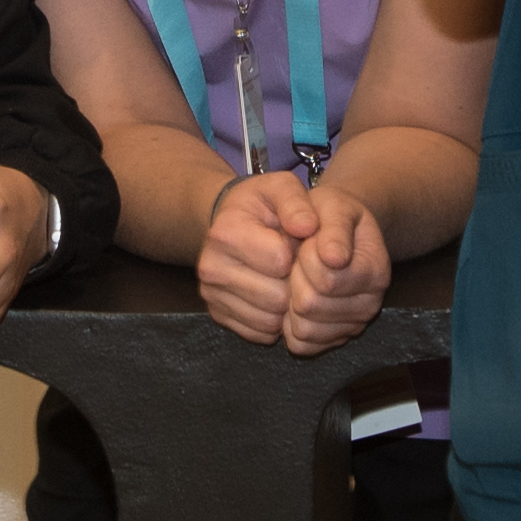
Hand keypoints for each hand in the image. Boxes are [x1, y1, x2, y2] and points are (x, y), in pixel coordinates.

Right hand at [196, 170, 395, 353]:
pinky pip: (260, 333)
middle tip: (295, 265)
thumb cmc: (261, 204)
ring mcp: (211, 294)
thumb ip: (297, 203)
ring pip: (270, 320)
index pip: (281, 260)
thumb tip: (309, 228)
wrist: (228, 220)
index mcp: (225, 232)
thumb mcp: (280, 187)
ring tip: (285, 278)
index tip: (298, 241)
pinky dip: (275, 320)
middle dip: (295, 283)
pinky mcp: (217, 314)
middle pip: (277, 297)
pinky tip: (275, 294)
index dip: (300, 253)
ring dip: (287, 305)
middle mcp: (211, 267)